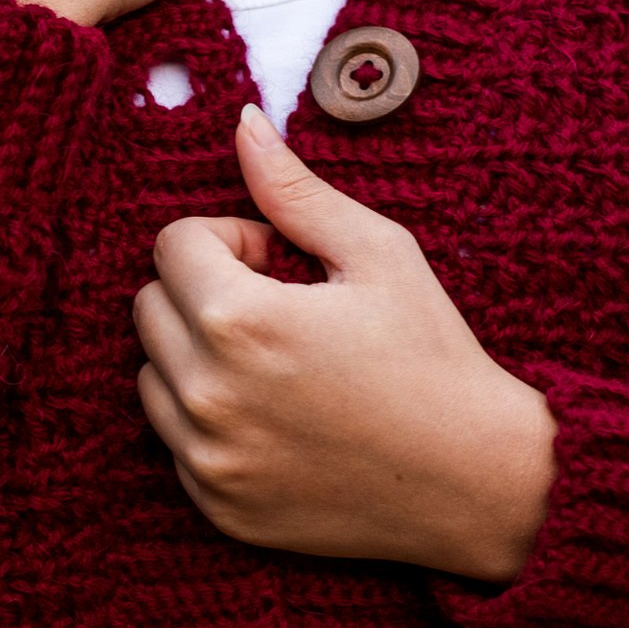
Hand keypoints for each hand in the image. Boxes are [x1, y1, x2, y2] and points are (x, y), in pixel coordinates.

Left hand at [133, 104, 558, 582]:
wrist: (480, 482)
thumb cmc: (434, 356)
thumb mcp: (376, 253)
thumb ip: (294, 189)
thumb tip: (242, 123)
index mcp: (240, 321)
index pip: (172, 245)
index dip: (231, 241)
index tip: (283, 263)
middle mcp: (208, 394)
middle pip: (149, 306)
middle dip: (204, 292)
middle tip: (282, 309)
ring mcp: (208, 458)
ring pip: (149, 375)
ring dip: (196, 356)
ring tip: (277, 364)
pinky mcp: (215, 504)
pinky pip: (173, 440)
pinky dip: (208, 421)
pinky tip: (278, 417)